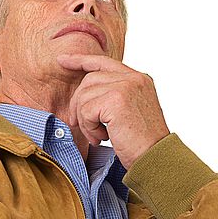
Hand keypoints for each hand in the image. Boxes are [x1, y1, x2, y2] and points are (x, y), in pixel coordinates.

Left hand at [56, 54, 169, 168]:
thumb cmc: (142, 142)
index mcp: (138, 79)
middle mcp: (133, 78)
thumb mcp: (129, 112)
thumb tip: (82, 95)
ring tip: (97, 135)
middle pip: (89, 80)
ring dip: (85, 120)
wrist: (155, 158)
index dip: (80, 60)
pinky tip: (101, 137)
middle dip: (78, 104)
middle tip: (79, 125)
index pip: (103, 62)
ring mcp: (125, 87)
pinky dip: (88, 127)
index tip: (62, 61)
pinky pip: (86, 110)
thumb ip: (112, 96)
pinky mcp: (116, 100)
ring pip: (84, 96)